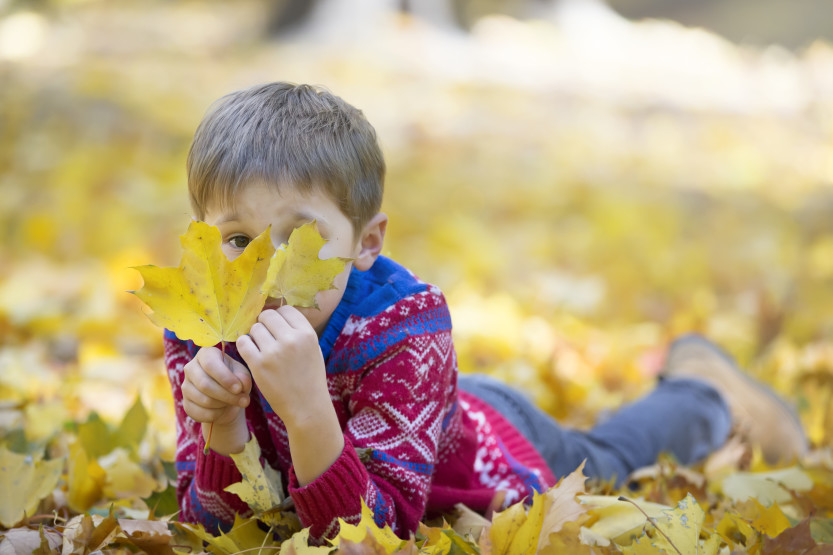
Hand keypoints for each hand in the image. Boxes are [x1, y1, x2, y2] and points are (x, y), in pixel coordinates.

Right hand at [182, 346, 251, 426]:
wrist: (228, 399)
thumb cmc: (236, 381)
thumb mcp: (243, 375)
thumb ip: (243, 377)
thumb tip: (240, 384)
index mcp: (206, 354)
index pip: (210, 364)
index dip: (225, 378)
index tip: (239, 389)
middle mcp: (191, 368)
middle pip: (204, 384)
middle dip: (227, 395)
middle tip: (244, 401)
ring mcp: (185, 386)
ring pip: (203, 400)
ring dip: (223, 404)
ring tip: (235, 403)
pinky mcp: (186, 404)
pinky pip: (199, 413)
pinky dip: (215, 415)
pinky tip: (223, 410)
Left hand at [237, 306, 343, 484]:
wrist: (307, 407)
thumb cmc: (310, 378)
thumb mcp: (313, 349)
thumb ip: (298, 331)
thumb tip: (278, 312)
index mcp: (307, 334)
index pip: (285, 309)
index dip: (278, 316)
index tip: (275, 327)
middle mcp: (291, 339)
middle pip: (267, 316)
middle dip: (264, 324)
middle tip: (265, 337)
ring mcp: (274, 352)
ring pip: (254, 329)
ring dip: (254, 336)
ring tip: (260, 349)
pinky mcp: (259, 365)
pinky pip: (243, 343)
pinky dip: (245, 346)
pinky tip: (251, 354)